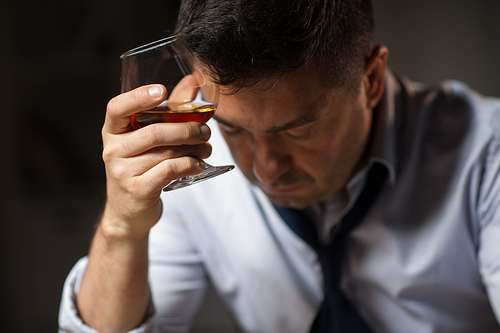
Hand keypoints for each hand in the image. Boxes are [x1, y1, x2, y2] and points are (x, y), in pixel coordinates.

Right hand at [101, 84, 211, 237]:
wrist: (128, 212)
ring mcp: (122, 171)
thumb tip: (193, 81)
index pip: (117, 108)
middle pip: (154, 132)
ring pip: (166, 152)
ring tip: (207, 149)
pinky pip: (169, 170)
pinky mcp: (138, 190)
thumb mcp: (149, 140)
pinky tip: (199, 164)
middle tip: (206, 130)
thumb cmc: (142, 168)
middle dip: (187, 129)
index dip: (138, 96)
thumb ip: (169, 109)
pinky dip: (189, 165)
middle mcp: (113, 150)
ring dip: (194, 149)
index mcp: (113, 131)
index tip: (162, 90)